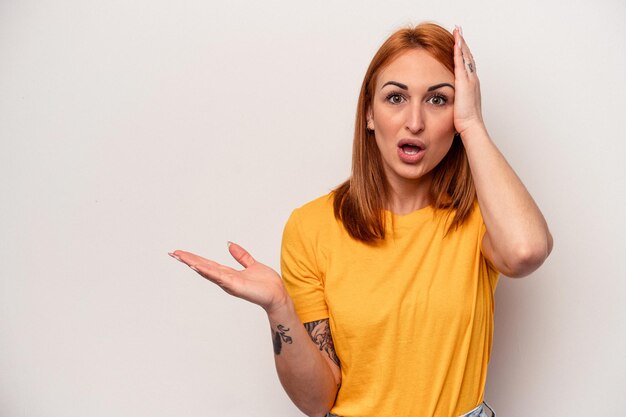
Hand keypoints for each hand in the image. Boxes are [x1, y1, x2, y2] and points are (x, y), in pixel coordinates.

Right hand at [169, 242, 289, 313]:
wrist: (278, 295)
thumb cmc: (267, 284)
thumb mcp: (251, 265)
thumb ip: (241, 256)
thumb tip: (230, 244)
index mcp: (228, 273)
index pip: (208, 264)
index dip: (194, 258)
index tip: (181, 253)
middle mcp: (226, 279)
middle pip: (203, 267)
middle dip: (188, 260)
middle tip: (173, 253)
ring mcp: (229, 283)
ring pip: (208, 271)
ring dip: (194, 264)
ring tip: (180, 257)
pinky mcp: (235, 286)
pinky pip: (219, 276)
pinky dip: (208, 271)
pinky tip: (198, 265)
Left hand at [452, 26, 484, 135]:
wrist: (470, 126)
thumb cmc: (465, 121)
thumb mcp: (459, 106)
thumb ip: (456, 100)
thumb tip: (450, 101)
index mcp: (471, 85)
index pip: (467, 64)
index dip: (464, 53)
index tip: (460, 43)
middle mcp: (473, 80)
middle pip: (468, 56)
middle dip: (463, 43)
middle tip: (459, 31)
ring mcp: (470, 80)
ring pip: (465, 56)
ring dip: (461, 43)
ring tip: (457, 31)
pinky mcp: (464, 82)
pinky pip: (461, 62)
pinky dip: (459, 51)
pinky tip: (455, 42)